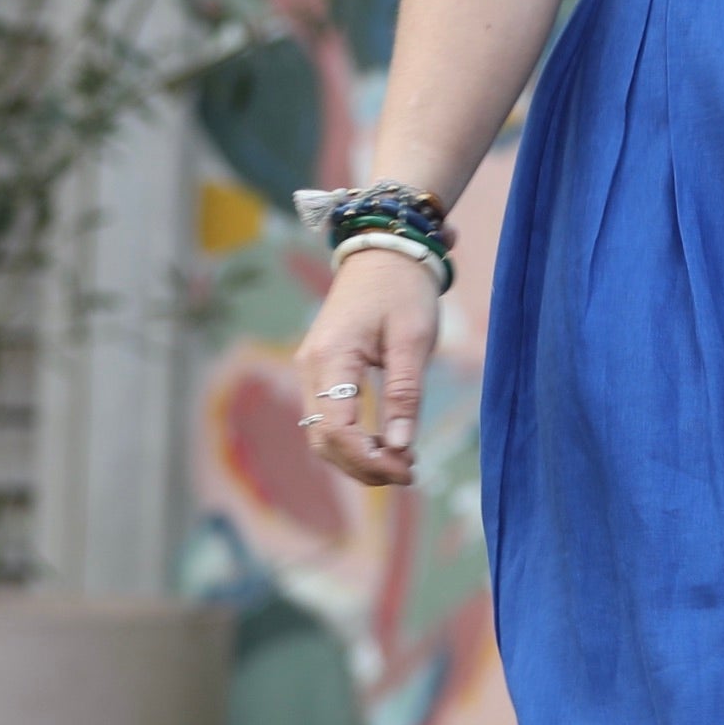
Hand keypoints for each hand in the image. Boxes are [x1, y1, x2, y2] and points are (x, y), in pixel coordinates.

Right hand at [295, 243, 444, 485]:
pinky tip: (386, 445)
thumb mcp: (413, 339)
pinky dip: (353, 441)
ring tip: (402, 463)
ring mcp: (310, 370)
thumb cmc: (403, 290)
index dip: (368, 460)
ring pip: (321, 435)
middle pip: (323, 440)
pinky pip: (328, 419)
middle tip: (409, 472)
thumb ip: (405, 393)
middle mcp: (309, 368)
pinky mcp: (320, 372)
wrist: (384, 252)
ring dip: (357, 458)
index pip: (336, 429)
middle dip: (363, 466)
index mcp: (330, 358)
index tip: (407, 468)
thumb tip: (399, 446)